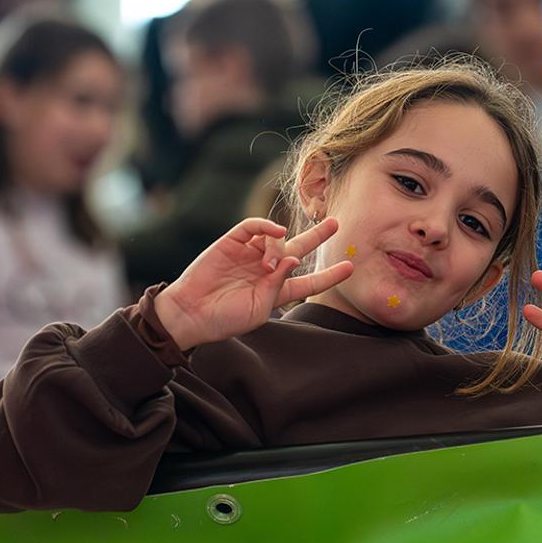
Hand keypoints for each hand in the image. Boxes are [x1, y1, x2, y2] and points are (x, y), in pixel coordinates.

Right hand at [154, 218, 352, 350]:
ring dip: (280, 246)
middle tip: (336, 224)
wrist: (191, 313)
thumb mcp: (259, 309)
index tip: (350, 267)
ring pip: (276, 238)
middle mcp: (266, 269)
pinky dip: (266, 225)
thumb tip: (293, 258)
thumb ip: (279, 285)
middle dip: (317, 236)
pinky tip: (276, 231)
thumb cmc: (225, 319)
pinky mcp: (232, 242)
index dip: (329, 274)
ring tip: (270, 263)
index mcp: (276, 290)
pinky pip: (253, 226)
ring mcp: (249, 254)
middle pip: (298, 248)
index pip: (309, 279)